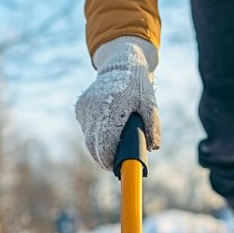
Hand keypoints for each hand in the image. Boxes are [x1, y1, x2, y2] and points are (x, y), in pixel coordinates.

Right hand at [75, 36, 160, 170]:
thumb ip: (153, 126)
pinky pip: (86, 129)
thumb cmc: (137, 86)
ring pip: (88, 138)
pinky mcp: (80, 107)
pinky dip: (94, 135)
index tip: (114, 168)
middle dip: (102, 158)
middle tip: (113, 165)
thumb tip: (153, 147)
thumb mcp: (150, 104)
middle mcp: (94, 109)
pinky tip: (105, 132)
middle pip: (93, 145)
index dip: (108, 159)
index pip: (105, 142)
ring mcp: (85, 108)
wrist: (120, 64)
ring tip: (111, 150)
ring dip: (98, 147)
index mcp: (112, 109)